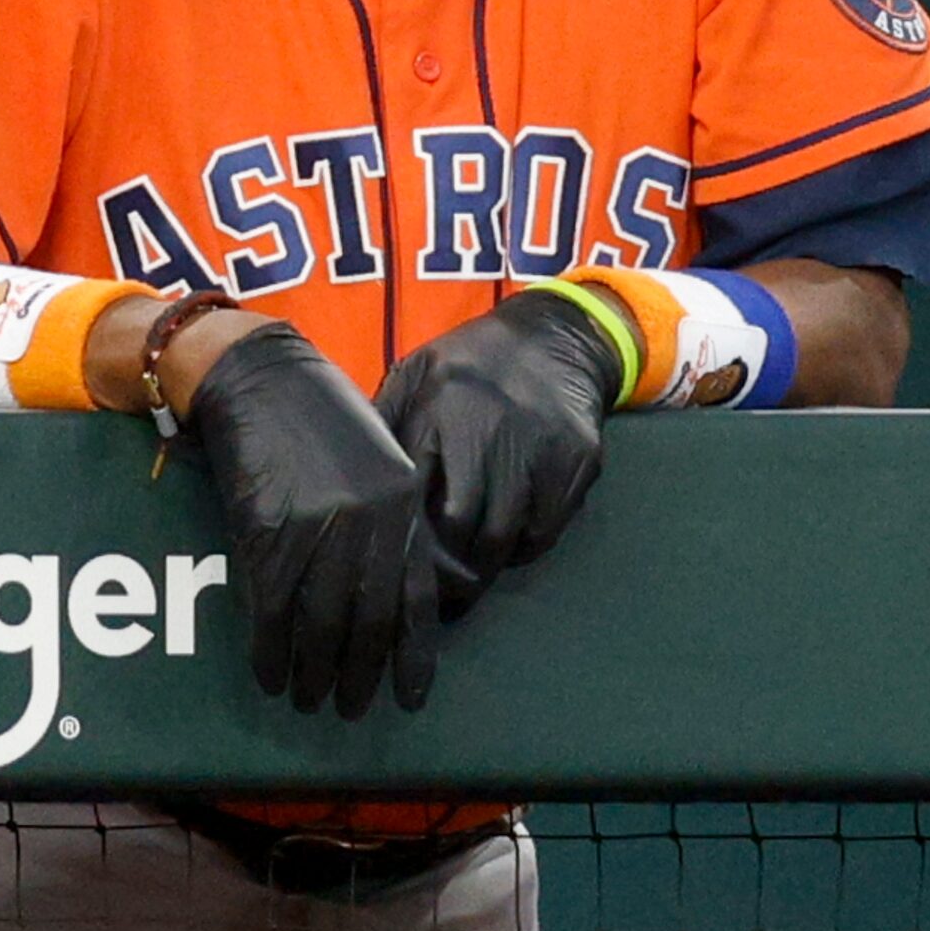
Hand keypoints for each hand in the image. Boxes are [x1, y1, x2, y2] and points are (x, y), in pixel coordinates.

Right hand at [185, 326, 437, 716]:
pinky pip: (272, 612)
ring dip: (313, 674)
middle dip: (359, 676)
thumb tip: (387, 599)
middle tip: (349, 709)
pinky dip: (270, 652)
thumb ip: (389, 522)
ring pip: (320, 627)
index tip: (410, 697)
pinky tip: (270, 675)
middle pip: (368, 622)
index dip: (412, 655)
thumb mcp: (377, 461)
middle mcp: (370, 521)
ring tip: (309, 700)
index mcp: (404, 503)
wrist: (261, 379)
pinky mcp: (270, 535)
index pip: (416, 599)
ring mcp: (320, 529)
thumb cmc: (320, 418)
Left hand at [372, 289, 626, 621]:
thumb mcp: (417, 376)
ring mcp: (542, 443)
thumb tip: (348, 487)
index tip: (399, 571)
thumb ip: (386, 426)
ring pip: (507, 536)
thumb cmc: (472, 363)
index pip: (416, 494)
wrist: (557, 335)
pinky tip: (507, 539)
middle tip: (436, 595)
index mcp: (441, 401)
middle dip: (447, 569)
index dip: (408, 541)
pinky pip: (546, 529)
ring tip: (469, 576)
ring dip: (486, 565)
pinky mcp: (580, 459)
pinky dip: (523, 546)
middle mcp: (493, 423)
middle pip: (464, 525)